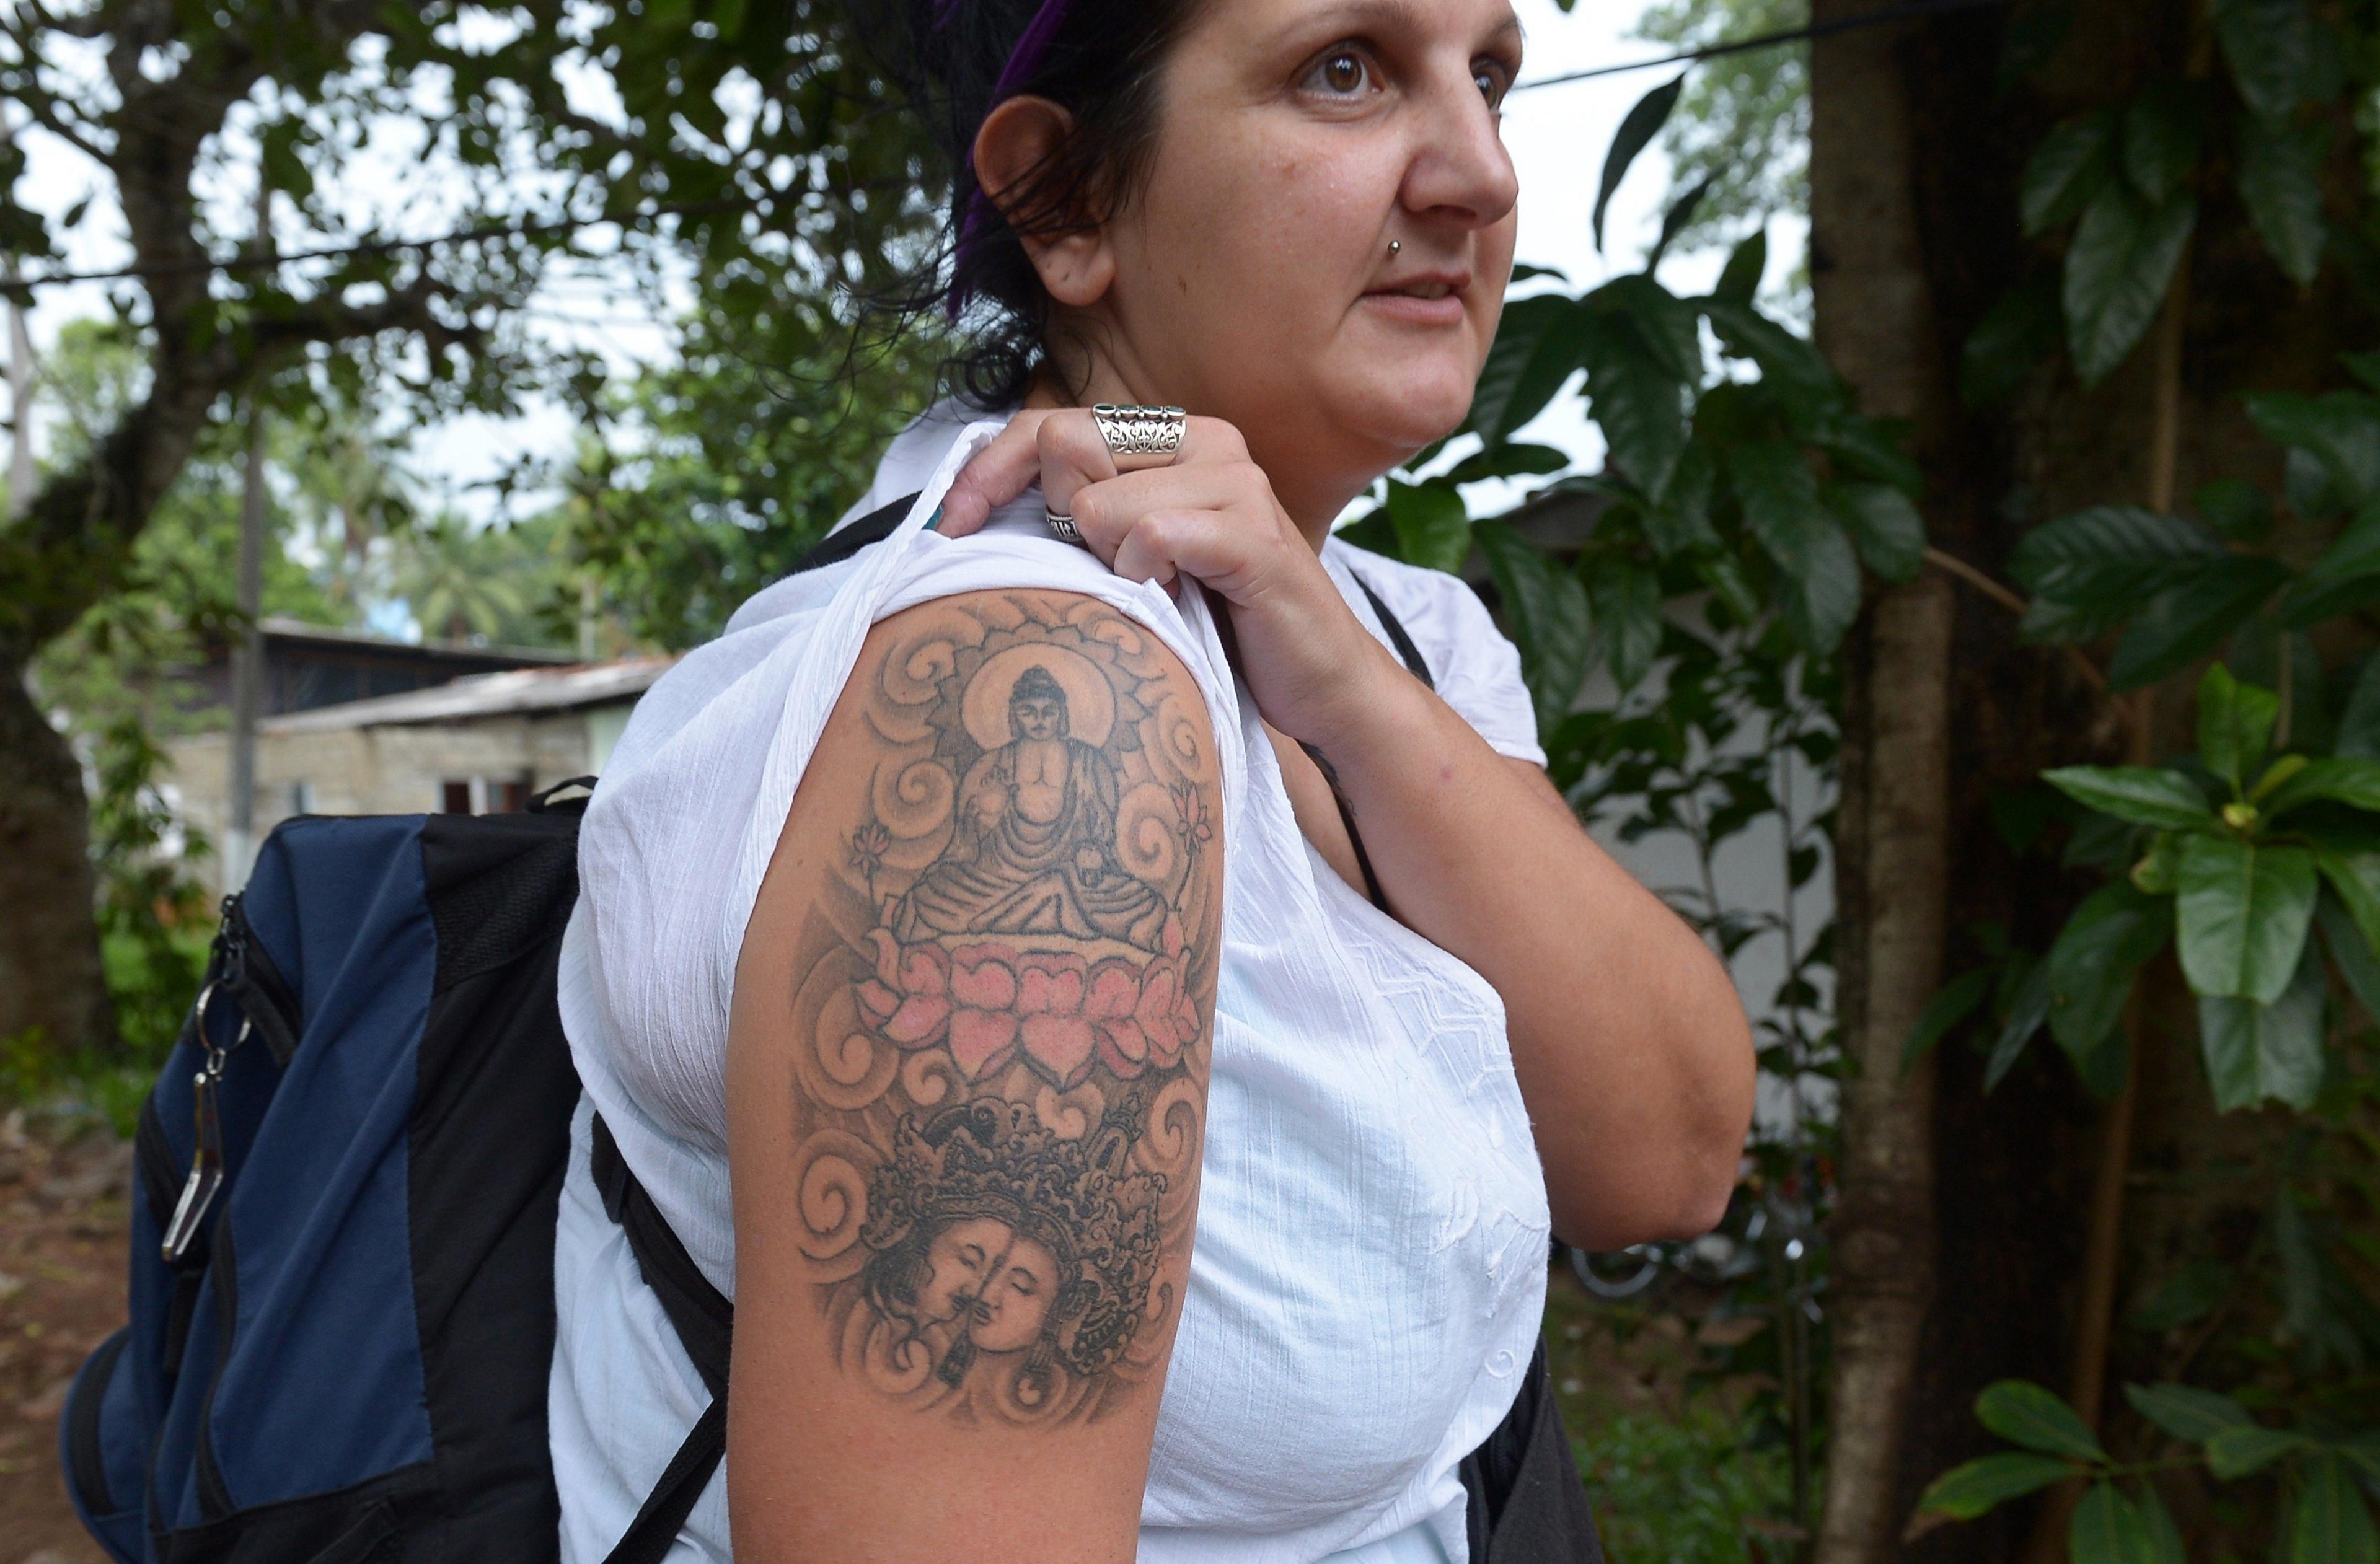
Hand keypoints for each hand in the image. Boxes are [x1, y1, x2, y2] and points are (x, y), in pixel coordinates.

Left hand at [937, 407, 1404, 749]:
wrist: (1319, 686)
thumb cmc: (1218, 625)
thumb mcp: (1132, 560)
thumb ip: (1080, 514)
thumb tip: (982, 496)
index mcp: (1173, 437)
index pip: (1049, 422)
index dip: (989, 471)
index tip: (953, 526)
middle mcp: (1207, 440)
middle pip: (1065, 447)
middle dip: (1062, 524)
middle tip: (1114, 575)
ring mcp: (1236, 480)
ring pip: (1101, 502)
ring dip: (1111, 565)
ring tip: (1158, 594)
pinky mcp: (1253, 533)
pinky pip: (1151, 534)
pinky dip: (1147, 578)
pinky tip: (1177, 599)